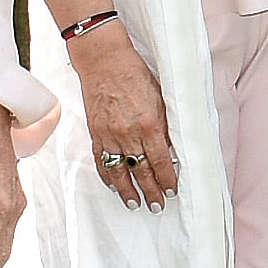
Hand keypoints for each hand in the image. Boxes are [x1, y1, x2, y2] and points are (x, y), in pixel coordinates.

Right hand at [69, 22, 179, 209]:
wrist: (104, 60)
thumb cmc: (135, 73)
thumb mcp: (159, 97)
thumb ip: (164, 124)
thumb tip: (169, 148)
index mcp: (148, 124)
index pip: (160, 161)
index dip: (167, 178)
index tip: (172, 191)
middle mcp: (128, 133)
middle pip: (140, 170)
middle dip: (150, 191)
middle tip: (157, 206)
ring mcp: (109, 134)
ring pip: (119, 170)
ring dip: (127, 190)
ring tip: (134, 204)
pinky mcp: (95, 132)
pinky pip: (101, 160)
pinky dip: (107, 175)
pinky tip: (113, 185)